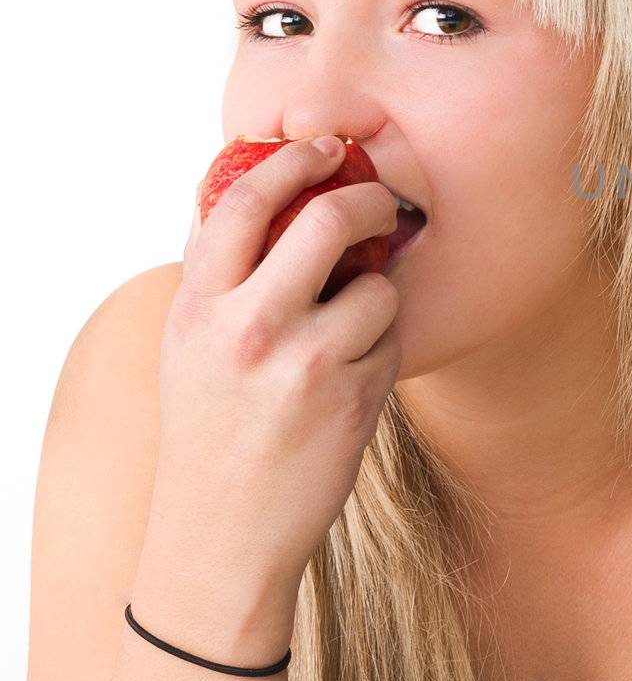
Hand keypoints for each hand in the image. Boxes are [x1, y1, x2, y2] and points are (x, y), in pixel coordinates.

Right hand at [141, 136, 401, 592]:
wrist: (224, 533)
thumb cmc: (212, 430)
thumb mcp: (191, 346)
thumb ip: (223, 276)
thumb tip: (267, 198)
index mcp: (199, 305)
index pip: (244, 201)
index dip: (293, 159)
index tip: (326, 147)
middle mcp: (248, 326)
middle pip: (328, 220)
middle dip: (370, 202)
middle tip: (383, 205)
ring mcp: (304, 362)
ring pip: (377, 287)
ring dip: (380, 297)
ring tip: (351, 331)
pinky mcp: (352, 396)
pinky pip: (392, 340)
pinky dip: (384, 348)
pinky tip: (352, 379)